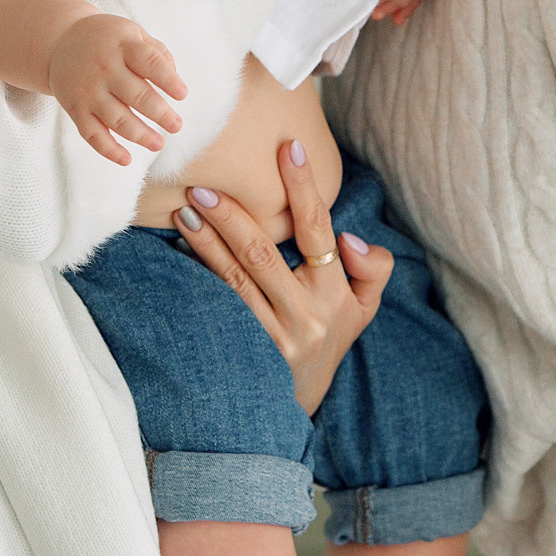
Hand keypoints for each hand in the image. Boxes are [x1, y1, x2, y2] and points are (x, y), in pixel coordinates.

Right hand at [47, 14, 185, 165]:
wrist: (60, 42)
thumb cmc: (107, 41)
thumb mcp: (131, 33)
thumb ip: (157, 52)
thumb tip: (175, 81)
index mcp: (122, 46)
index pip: (149, 63)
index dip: (168, 80)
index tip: (182, 94)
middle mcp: (104, 68)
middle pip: (136, 95)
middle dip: (160, 113)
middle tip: (176, 125)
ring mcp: (88, 90)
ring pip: (117, 119)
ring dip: (141, 135)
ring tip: (159, 143)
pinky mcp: (76, 108)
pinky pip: (92, 134)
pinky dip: (108, 150)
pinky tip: (127, 159)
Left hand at [174, 141, 390, 413]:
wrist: (296, 407)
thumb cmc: (329, 340)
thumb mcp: (365, 308)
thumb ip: (373, 269)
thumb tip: (350, 238)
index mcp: (335, 293)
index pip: (320, 230)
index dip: (304, 188)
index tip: (288, 148)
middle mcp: (305, 314)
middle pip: (264, 253)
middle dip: (233, 215)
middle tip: (204, 186)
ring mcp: (273, 335)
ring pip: (235, 278)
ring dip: (206, 241)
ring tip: (185, 210)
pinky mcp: (246, 351)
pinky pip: (220, 305)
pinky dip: (201, 273)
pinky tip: (182, 248)